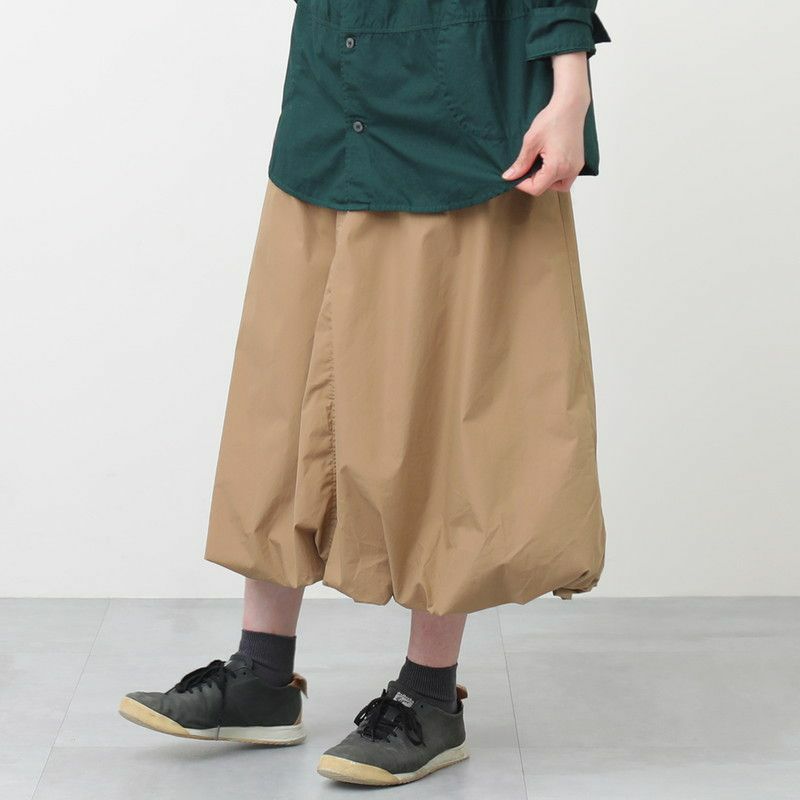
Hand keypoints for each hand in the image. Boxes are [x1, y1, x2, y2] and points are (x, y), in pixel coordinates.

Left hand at [501, 52, 590, 195]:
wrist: (570, 106)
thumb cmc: (552, 119)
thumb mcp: (531, 141)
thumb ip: (521, 162)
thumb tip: (509, 176)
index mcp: (557, 167)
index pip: (536, 189)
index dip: (522, 185)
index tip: (516, 175)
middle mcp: (569, 170)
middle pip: (547, 189)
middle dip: (534, 182)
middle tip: (527, 167)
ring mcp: (576, 167)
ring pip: (558, 186)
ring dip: (546, 180)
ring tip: (539, 165)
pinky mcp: (579, 162)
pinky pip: (566, 177)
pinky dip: (556, 174)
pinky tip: (549, 162)